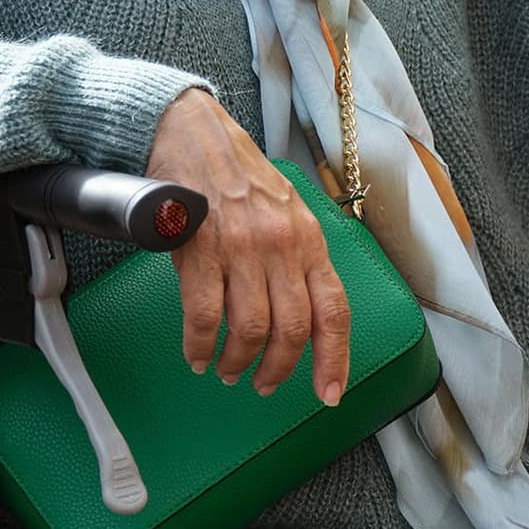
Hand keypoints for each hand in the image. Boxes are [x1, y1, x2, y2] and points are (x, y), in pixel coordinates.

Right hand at [152, 87, 349, 401]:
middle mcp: (283, 246)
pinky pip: (205, 314)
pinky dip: (200, 343)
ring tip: (227, 371)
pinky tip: (197, 354)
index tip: (330, 394)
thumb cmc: (238, 179)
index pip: (333, 311)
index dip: (335, 359)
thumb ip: (297, 261)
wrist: (192, 134)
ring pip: (250, 327)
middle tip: (264, 385)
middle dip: (279, 369)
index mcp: (310, 242)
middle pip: (293, 328)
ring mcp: (242, 247)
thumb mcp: (286, 215)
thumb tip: (303, 319)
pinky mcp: (200, 247)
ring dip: (238, 361)